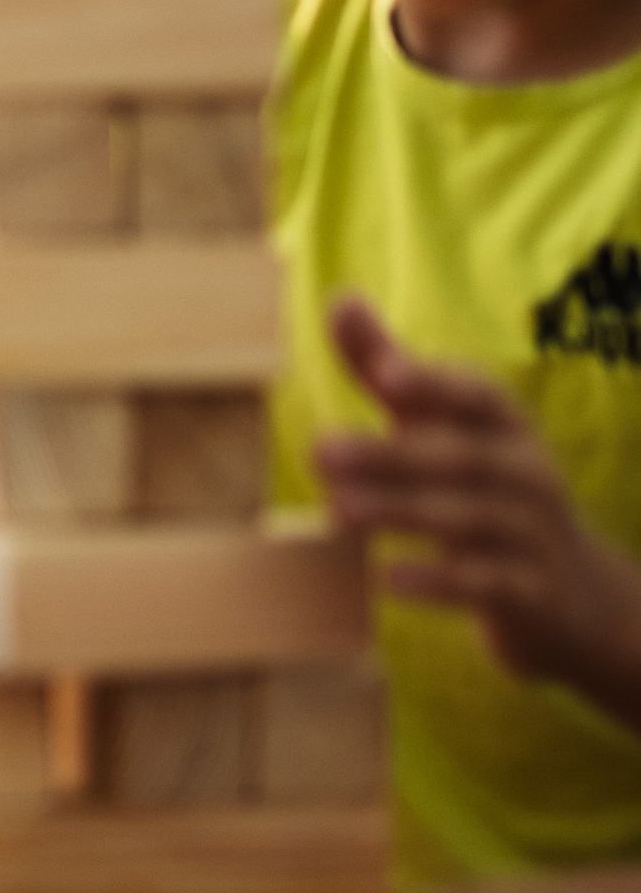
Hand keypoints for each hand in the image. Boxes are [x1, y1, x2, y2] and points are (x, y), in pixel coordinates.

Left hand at [312, 295, 640, 718]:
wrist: (572, 595)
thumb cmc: (487, 492)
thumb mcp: (444, 429)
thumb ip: (391, 370)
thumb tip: (339, 297)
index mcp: (504, 428)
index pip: (476, 395)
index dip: (433, 382)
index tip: (384, 372)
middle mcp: (525, 473)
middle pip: (458, 458)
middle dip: (390, 454)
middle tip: (320, 449)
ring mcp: (531, 534)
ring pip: (466, 519)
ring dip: (400, 512)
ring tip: (337, 512)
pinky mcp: (528, 592)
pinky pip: (484, 583)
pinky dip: (438, 579)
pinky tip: (386, 578)